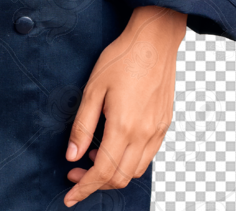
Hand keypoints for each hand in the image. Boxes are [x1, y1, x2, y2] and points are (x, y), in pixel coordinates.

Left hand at [62, 5, 186, 206]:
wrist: (154, 41)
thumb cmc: (121, 59)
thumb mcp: (93, 88)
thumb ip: (82, 125)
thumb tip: (72, 156)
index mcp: (124, 127)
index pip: (103, 172)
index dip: (85, 188)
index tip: (70, 196)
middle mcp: (144, 135)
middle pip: (120, 178)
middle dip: (96, 183)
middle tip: (75, 173)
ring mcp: (158, 131)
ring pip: (136, 171)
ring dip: (113, 173)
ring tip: (93, 154)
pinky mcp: (164, 125)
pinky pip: (147, 156)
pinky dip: (129, 161)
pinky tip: (114, 144)